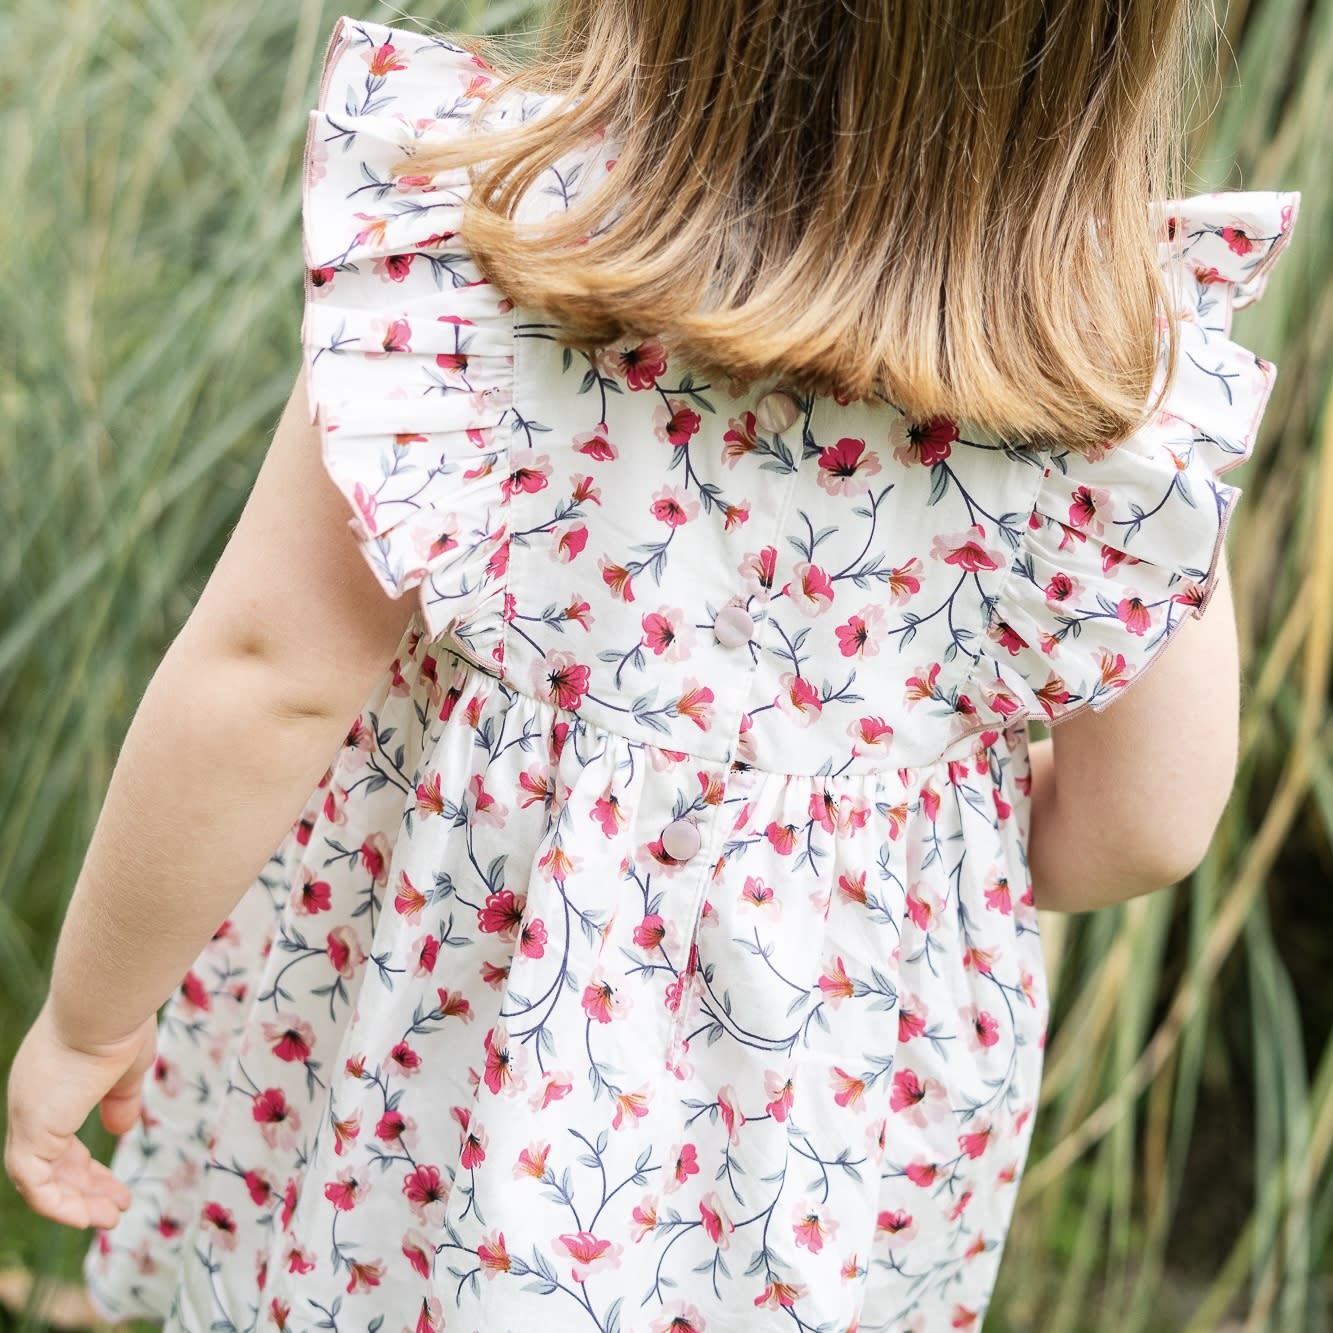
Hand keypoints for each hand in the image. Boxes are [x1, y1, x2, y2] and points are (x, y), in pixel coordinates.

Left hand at [4, 998, 155, 1228]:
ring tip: (110, 1219)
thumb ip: (121, 1100)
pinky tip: (90, 1214)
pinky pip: (35, 1185)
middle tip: (115, 1209)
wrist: (104, 1004)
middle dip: (83, 1190)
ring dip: (74, 1204)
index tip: (114, 1186)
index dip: (84, 1167)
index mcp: (50, 1084)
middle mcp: (31, 1103)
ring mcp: (27, 1117)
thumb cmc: (121, 1025)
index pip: (58, 1138)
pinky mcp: (31, 1132)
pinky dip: (59, 1205)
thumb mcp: (127, 1069)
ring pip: (37, 1179)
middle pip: (48, 1163)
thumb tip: (122, 1128)